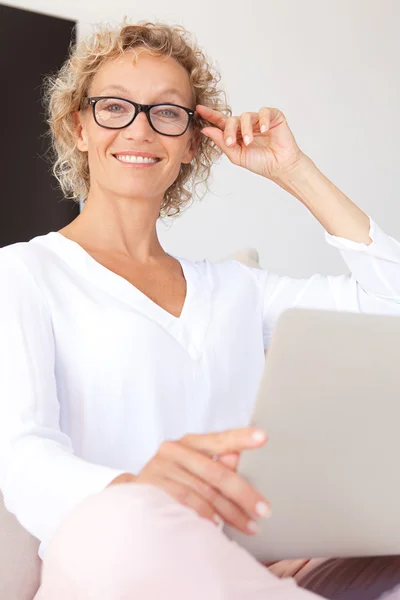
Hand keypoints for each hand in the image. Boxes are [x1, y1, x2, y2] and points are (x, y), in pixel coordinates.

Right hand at [135, 427, 269, 534]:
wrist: (131, 495)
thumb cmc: (172, 479)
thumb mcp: (194, 466)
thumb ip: (216, 462)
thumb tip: (236, 458)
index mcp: (188, 442)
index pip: (219, 439)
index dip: (241, 438)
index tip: (263, 437)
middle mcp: (173, 451)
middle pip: (216, 473)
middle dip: (243, 494)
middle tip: (264, 510)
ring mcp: (161, 470)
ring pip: (204, 493)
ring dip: (229, 513)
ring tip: (249, 526)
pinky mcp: (152, 490)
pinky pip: (186, 505)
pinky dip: (206, 517)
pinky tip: (220, 527)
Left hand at [197, 104, 304, 180]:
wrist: (280, 166)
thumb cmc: (260, 162)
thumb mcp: (237, 155)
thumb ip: (222, 142)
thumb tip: (206, 130)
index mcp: (236, 134)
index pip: (221, 122)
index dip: (210, 115)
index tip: (198, 109)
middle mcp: (247, 125)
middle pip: (232, 119)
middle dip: (230, 131)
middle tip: (232, 143)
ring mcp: (259, 120)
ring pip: (246, 116)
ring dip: (246, 130)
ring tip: (249, 143)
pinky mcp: (273, 116)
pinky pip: (264, 112)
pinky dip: (262, 120)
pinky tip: (263, 131)